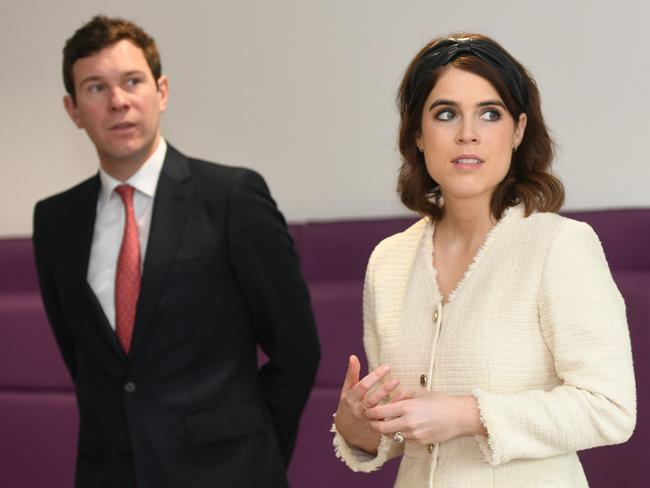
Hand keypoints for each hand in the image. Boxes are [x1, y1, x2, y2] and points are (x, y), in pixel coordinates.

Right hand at [334, 355, 405, 452]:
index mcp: (351, 398)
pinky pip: (386, 419)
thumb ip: (351, 374)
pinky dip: (395, 410)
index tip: (387, 367)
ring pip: (380, 411)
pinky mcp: (375, 427)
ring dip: (392, 401)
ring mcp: (366, 419)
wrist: (346, 430)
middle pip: (372, 399)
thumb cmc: (347, 404)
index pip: (363, 386)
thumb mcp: (346, 390)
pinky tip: (403, 400)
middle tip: (396, 379)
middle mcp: (358, 409)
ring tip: (402, 390)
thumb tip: (353, 356)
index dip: (375, 376)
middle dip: (384, 389)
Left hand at [364, 392, 485, 444]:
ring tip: (390, 423)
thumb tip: (395, 397)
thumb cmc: (442, 401)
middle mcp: (408, 422)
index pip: (381, 412)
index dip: (371, 413)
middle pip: (382, 428)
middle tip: (372, 422)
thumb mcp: (421, 394)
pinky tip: (407, 427)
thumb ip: (406, 397)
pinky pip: (406, 439)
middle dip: (374, 426)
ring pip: (394, 435)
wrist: (460, 416)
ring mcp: (415, 434)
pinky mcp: (421, 442)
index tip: (368, 412)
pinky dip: (403, 434)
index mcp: (407, 407)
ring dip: (389, 430)